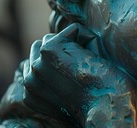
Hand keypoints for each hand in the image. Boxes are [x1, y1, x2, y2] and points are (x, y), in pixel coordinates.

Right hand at [22, 23, 136, 126]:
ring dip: (77, 44)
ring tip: (90, 63)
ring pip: (57, 37)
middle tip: (85, 66)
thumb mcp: (69, 93)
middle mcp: (29, 79)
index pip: (37, 61)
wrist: (107, 106)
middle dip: (65, 49)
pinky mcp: (51, 50)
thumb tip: (59, 52)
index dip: (62, 60)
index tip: (79, 73)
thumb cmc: (96, 101)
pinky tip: (95, 57)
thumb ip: (56, 77)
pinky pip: (74, 30)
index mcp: (30, 93)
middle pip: (43, 46)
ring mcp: (38, 64)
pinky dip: (90, 38)